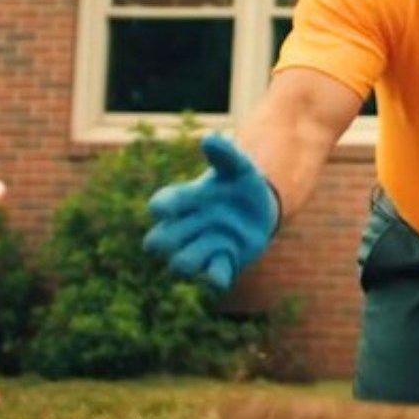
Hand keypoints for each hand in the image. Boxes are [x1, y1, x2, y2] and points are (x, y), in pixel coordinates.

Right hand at [143, 134, 278, 289]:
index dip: (162, 207)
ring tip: (221, 239)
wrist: (262, 209)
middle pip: (157, 243)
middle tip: (199, 225)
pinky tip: (226, 263)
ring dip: (196, 255)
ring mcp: (201, 249)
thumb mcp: (239, 166)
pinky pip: (212, 279)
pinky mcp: (221, 265)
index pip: (160, 206)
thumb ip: (226, 153)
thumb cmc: (241, 183)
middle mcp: (184, 229)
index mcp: (183, 201)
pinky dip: (216, 276)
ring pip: (178, 266)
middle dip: (172, 237)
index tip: (167, 208)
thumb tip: (210, 139)